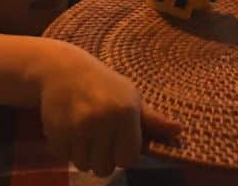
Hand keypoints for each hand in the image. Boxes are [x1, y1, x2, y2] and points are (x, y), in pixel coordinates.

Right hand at [39, 44, 180, 175]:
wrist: (63, 69)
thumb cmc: (103, 85)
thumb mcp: (130, 96)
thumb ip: (152, 120)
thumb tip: (180, 131)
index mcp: (125, 112)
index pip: (128, 159)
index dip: (122, 152)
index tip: (116, 137)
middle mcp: (103, 120)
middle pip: (105, 167)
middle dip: (102, 157)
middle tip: (98, 135)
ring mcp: (78, 126)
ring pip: (84, 164)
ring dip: (83, 154)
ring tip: (83, 131)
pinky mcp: (57, 130)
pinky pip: (64, 157)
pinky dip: (65, 148)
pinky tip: (68, 127)